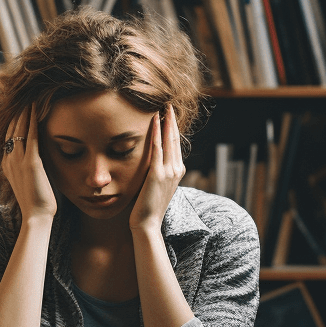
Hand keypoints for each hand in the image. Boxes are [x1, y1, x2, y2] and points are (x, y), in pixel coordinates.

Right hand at [2, 104, 56, 220]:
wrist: (35, 216)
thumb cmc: (36, 202)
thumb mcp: (27, 181)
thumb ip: (28, 168)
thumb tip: (36, 160)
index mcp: (6, 164)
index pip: (9, 137)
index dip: (13, 122)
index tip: (19, 110)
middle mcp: (9, 160)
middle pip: (11, 130)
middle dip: (17, 113)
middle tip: (24, 98)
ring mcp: (18, 160)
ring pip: (19, 129)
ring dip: (25, 112)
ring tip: (30, 99)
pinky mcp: (31, 162)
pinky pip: (31, 136)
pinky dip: (32, 120)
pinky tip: (36, 109)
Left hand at [129, 105, 184, 232]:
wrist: (148, 223)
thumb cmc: (147, 206)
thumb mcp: (156, 186)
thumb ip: (157, 172)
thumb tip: (150, 162)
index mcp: (177, 171)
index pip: (176, 144)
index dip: (173, 128)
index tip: (169, 114)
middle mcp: (177, 169)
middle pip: (176, 138)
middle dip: (172, 120)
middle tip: (168, 103)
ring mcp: (169, 172)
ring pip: (169, 140)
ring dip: (166, 122)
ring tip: (163, 106)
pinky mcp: (158, 174)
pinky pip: (158, 148)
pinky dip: (156, 132)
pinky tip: (154, 120)